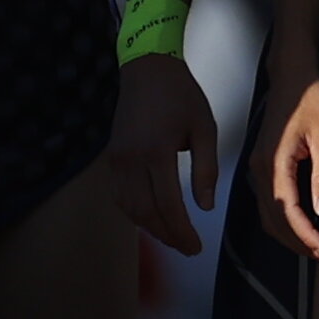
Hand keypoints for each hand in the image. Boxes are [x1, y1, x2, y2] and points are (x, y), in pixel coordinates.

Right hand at [103, 48, 224, 255]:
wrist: (147, 69)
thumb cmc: (182, 96)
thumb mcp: (205, 129)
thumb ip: (206, 169)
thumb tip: (205, 208)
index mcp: (156, 152)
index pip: (168, 204)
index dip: (182, 231)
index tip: (197, 247)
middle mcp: (130, 159)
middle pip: (145, 212)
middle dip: (167, 235)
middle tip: (189, 249)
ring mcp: (116, 159)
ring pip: (129, 207)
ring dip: (150, 227)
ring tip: (174, 238)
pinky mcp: (111, 157)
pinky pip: (120, 195)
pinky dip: (135, 212)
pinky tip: (153, 218)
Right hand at [272, 76, 318, 274]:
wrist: (292, 79)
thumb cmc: (313, 103)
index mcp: (273, 165)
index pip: (288, 214)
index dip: (308, 238)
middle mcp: (260, 172)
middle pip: (275, 222)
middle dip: (302, 245)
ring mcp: (259, 170)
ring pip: (270, 216)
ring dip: (294, 237)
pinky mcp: (264, 167)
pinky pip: (271, 204)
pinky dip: (287, 222)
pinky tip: (305, 228)